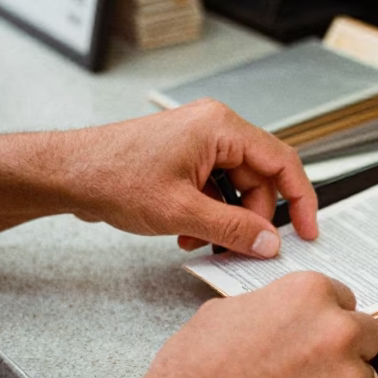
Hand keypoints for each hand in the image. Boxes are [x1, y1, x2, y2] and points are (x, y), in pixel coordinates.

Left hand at [62, 99, 317, 257]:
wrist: (68, 173)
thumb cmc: (113, 177)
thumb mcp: (181, 212)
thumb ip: (233, 229)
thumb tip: (270, 243)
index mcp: (221, 128)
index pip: (282, 161)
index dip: (301, 200)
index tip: (308, 232)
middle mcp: (215, 128)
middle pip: (259, 179)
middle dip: (252, 218)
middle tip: (241, 249)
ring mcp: (199, 142)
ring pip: (237, 188)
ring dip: (226, 221)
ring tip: (201, 243)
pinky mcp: (185, 158)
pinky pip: (215, 189)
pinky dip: (208, 215)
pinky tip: (185, 235)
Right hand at [120, 272, 377, 377]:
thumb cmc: (193, 373)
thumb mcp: (225, 313)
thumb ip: (272, 308)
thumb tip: (283, 318)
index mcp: (309, 295)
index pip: (343, 299)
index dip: (323, 319)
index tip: (312, 334)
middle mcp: (338, 333)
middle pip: (366, 335)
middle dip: (343, 350)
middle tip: (310, 370)